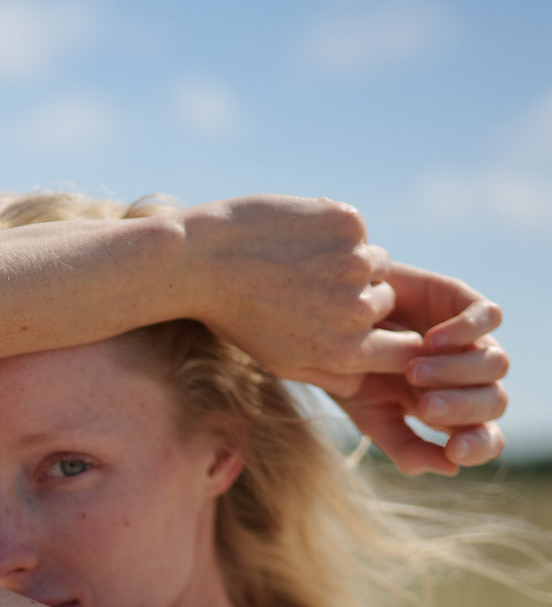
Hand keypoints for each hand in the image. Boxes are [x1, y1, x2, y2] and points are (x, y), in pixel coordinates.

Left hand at [183, 196, 424, 383]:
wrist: (201, 261)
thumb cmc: (238, 318)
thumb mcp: (281, 361)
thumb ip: (329, 374)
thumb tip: (364, 383)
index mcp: (345, 353)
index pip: (407, 352)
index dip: (395, 342)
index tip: (375, 332)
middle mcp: (357, 311)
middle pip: (386, 303)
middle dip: (359, 298)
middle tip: (310, 290)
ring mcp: (355, 263)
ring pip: (377, 264)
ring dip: (351, 263)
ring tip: (303, 265)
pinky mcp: (347, 223)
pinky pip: (357, 231)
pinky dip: (335, 233)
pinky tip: (296, 239)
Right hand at [330, 265, 507, 473]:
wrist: (328, 324)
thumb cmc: (351, 375)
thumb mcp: (373, 419)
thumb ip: (407, 449)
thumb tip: (453, 467)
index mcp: (450, 413)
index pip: (485, 436)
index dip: (479, 446)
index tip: (452, 449)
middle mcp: (467, 378)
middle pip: (495, 401)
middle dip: (462, 408)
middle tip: (424, 405)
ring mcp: (468, 339)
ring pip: (496, 364)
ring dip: (456, 372)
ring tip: (412, 369)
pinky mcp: (461, 301)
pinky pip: (488, 317)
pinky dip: (466, 331)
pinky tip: (430, 340)